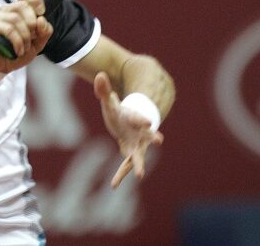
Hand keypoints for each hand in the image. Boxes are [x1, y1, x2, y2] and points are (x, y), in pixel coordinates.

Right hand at [0, 0, 52, 72]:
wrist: (2, 67)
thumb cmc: (18, 52)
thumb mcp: (38, 43)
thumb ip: (44, 32)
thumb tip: (41, 20)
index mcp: (17, 10)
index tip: (41, 12)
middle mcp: (6, 10)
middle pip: (23, 6)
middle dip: (32, 24)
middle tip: (32, 38)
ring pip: (15, 18)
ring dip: (25, 36)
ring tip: (25, 48)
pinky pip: (8, 29)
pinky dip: (17, 41)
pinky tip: (18, 50)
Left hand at [94, 72, 163, 187]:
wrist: (127, 122)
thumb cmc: (119, 111)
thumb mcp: (108, 101)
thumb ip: (103, 90)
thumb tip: (99, 75)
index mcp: (133, 117)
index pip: (137, 117)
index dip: (142, 119)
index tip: (147, 123)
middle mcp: (139, 132)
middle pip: (147, 136)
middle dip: (152, 137)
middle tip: (160, 140)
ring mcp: (136, 143)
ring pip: (138, 154)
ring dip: (139, 164)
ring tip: (140, 175)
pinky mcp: (131, 152)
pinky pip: (126, 165)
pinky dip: (121, 174)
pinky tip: (113, 185)